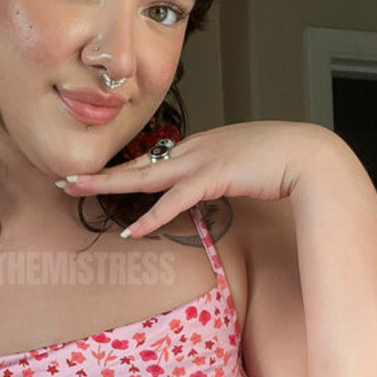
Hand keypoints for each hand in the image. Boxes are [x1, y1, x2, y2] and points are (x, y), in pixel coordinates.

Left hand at [56, 120, 339, 237]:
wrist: (309, 155)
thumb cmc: (285, 161)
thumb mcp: (245, 164)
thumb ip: (225, 175)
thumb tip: (215, 189)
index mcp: (201, 146)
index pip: (155, 161)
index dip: (126, 172)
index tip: (102, 178)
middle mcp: (194, 149)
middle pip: (137, 163)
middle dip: (99, 172)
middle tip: (67, 177)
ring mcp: (201, 161)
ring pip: (143, 176)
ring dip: (106, 184)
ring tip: (75, 189)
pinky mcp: (213, 176)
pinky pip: (174, 200)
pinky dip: (152, 217)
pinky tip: (132, 230)